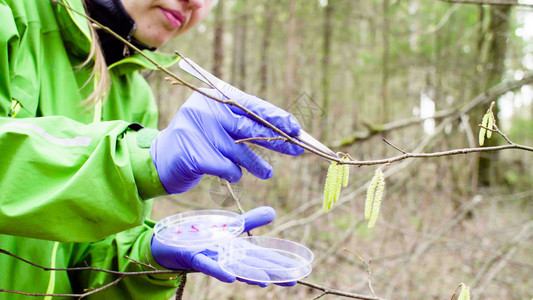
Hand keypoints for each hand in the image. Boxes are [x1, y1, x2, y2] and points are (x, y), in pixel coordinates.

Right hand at [150, 88, 303, 193]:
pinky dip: (234, 174)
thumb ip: (244, 125)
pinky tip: (231, 174)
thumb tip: (285, 132)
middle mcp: (204, 110)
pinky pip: (227, 168)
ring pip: (240, 150)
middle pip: (249, 126)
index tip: (296, 128)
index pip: (251, 105)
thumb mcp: (218, 127)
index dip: (275, 117)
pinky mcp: (193, 154)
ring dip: (256, 164)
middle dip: (276, 140)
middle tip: (296, 150)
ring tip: (266, 172)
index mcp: (212, 98)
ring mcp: (196, 131)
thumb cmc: (197, 143)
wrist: (159, 162)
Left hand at [150, 206, 296, 286]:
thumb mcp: (229, 227)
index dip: (280, 265)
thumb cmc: (200, 238)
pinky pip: (208, 265)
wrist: (169, 243)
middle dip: (271, 273)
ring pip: (233, 268)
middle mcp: (228, 258)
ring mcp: (213, 259)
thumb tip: (273, 212)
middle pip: (253, 266)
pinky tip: (230, 277)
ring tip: (266, 281)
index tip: (298, 273)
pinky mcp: (195, 257)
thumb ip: (250, 221)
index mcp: (237, 251)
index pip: (263, 258)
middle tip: (290, 281)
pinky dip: (219, 270)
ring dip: (248, 275)